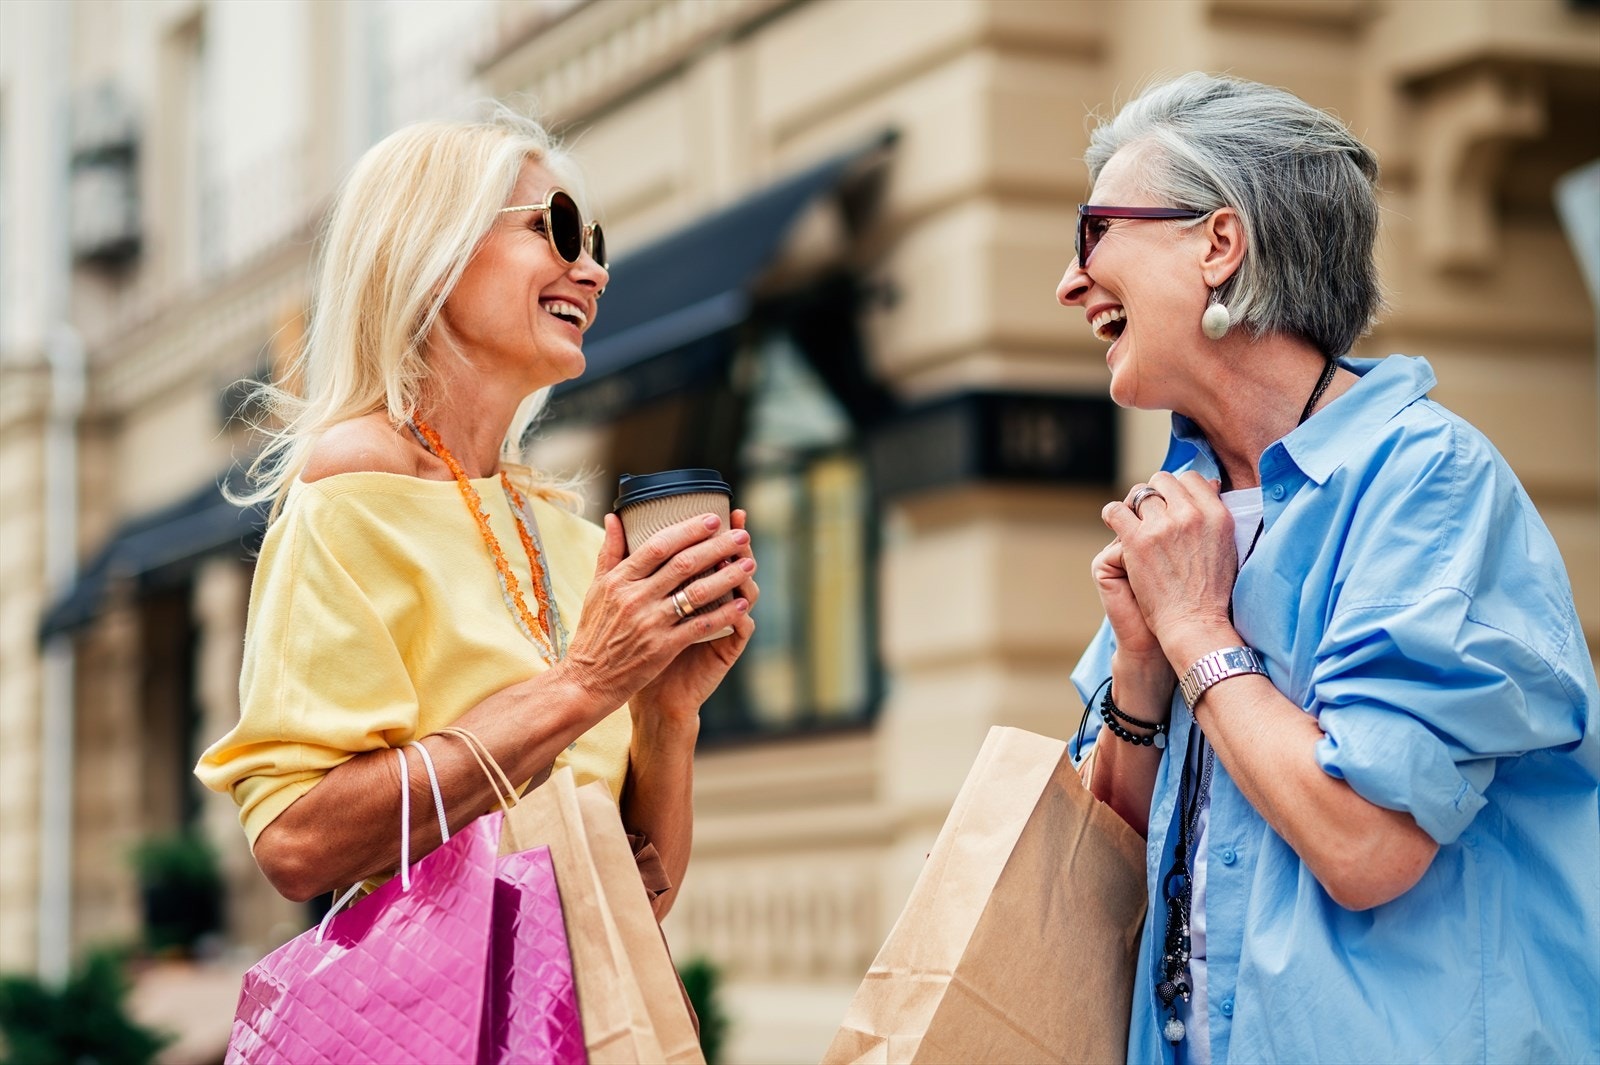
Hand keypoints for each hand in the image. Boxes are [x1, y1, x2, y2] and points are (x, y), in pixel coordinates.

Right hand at [555, 509, 754, 714]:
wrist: (587, 680)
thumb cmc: (594, 633)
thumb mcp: (596, 589)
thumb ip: (610, 552)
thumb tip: (614, 516)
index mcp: (619, 580)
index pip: (658, 545)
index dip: (688, 530)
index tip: (712, 519)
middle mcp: (635, 598)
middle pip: (683, 564)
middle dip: (717, 547)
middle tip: (741, 535)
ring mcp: (650, 623)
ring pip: (696, 592)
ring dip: (727, 576)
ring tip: (748, 564)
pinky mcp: (662, 647)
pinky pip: (699, 625)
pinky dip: (723, 614)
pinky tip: (741, 605)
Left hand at [1100, 471, 1237, 650]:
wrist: (1194, 623)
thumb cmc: (1211, 592)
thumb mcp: (1227, 547)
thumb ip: (1215, 515)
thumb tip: (1210, 485)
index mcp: (1217, 514)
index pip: (1191, 479)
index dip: (1177, 490)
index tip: (1169, 504)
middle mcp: (1192, 515)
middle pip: (1163, 481)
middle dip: (1155, 494)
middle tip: (1149, 514)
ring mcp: (1163, 526)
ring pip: (1140, 493)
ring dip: (1134, 506)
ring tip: (1132, 522)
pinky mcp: (1138, 540)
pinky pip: (1115, 510)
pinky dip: (1112, 514)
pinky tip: (1114, 524)